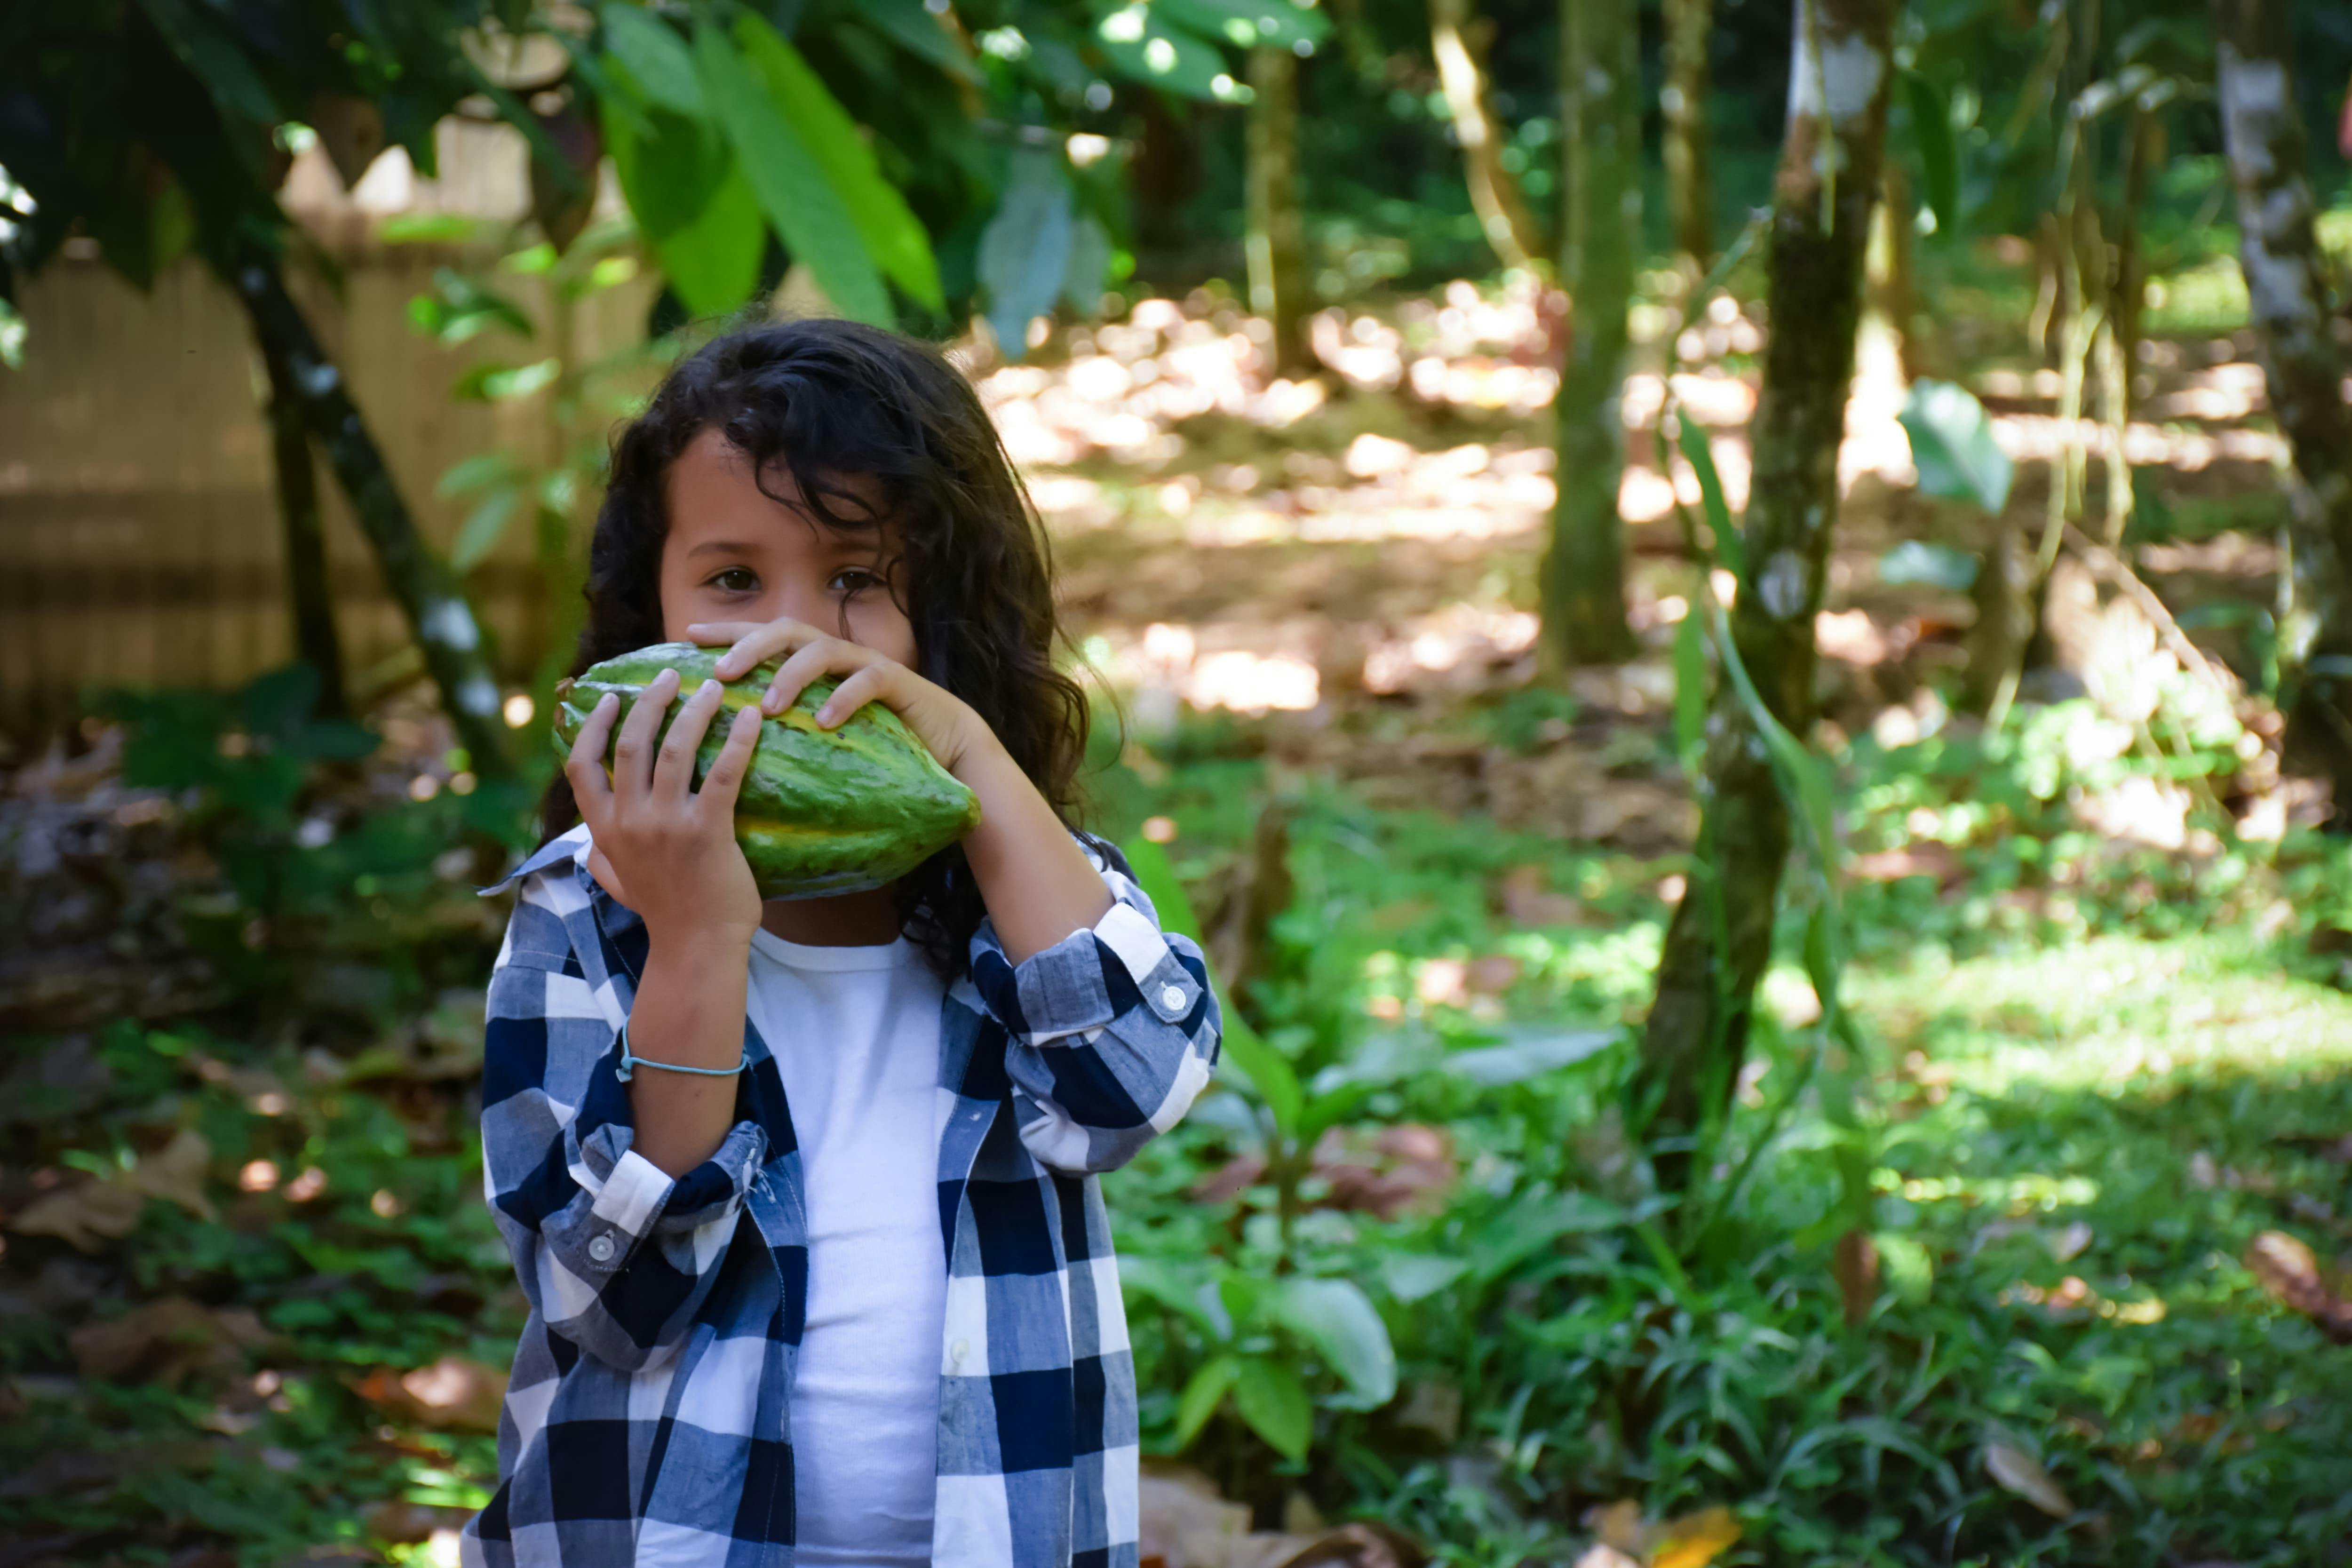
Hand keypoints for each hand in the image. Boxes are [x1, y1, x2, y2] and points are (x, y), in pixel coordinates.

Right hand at [562, 666, 764, 941]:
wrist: (697, 948)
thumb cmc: (665, 913)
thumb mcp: (618, 884)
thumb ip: (600, 858)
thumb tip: (588, 842)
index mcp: (604, 830)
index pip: (582, 766)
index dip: (593, 726)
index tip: (608, 697)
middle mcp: (629, 822)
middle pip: (631, 744)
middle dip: (648, 702)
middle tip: (670, 676)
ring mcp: (667, 826)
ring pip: (675, 749)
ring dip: (693, 711)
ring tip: (712, 687)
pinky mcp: (708, 832)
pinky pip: (723, 774)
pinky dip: (738, 740)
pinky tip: (753, 719)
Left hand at [689, 618, 993, 777]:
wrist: (945, 744)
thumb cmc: (874, 741)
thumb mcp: (820, 730)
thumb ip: (786, 723)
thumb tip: (728, 744)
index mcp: (810, 661)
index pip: (760, 635)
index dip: (725, 632)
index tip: (686, 636)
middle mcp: (834, 654)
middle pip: (785, 630)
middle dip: (750, 646)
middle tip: (721, 673)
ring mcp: (865, 664)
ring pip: (823, 651)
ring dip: (791, 675)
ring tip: (769, 705)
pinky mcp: (897, 683)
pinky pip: (868, 681)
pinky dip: (844, 698)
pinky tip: (824, 721)